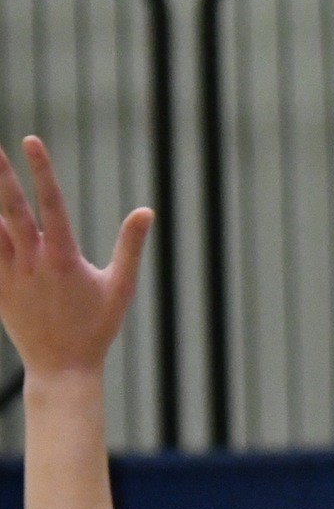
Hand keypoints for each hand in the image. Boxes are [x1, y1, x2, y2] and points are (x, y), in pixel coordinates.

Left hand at [0, 138, 151, 377]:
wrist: (63, 368)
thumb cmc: (97, 328)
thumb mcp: (121, 288)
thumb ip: (130, 247)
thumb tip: (146, 211)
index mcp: (64, 258)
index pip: (51, 203)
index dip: (41, 169)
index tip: (31, 140)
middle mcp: (32, 262)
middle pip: (10, 208)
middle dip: (0, 175)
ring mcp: (10, 275)